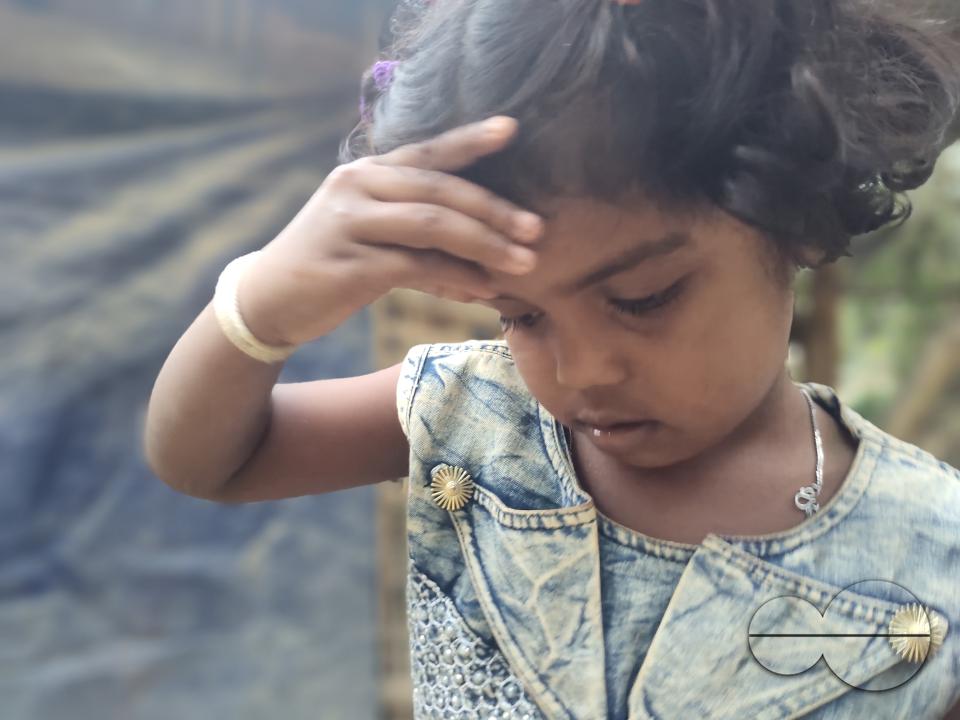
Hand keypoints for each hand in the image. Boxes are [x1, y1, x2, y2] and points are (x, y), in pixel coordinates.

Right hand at [238, 115, 543, 346]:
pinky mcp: (348, 265)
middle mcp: (356, 188)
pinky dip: (455, 278)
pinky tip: (483, 291)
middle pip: (438, 190)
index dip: (469, 140)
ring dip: (485, 244)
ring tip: (524, 262)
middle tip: (536, 229)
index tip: (510, 130)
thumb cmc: (329, 265)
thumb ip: (418, 236)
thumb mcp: (370, 236)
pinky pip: (415, 267)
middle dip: (494, 210)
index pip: (427, 153)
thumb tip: (483, 263)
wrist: (266, 302)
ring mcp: (349, 224)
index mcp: (365, 173)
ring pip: (431, 225)